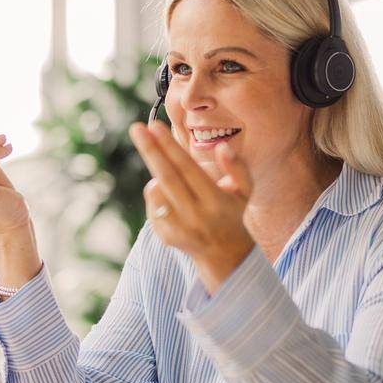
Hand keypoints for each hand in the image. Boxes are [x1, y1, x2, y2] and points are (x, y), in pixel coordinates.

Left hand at [129, 120, 254, 293]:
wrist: (226, 256)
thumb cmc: (234, 213)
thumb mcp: (246, 191)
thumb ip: (238, 168)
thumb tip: (223, 147)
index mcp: (216, 201)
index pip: (187, 168)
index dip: (170, 146)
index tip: (154, 125)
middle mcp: (196, 216)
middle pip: (167, 178)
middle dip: (150, 151)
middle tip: (136, 129)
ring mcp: (178, 229)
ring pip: (155, 192)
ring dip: (156, 174)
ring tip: (167, 168)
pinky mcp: (165, 237)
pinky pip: (152, 206)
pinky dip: (156, 193)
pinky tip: (171, 194)